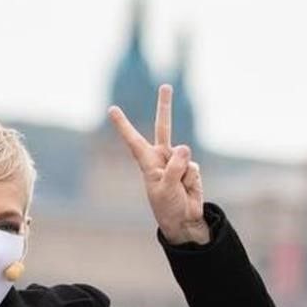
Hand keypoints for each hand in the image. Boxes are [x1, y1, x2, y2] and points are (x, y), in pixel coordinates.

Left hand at [108, 84, 207, 244]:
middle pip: (164, 127)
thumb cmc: (167, 206)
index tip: (112, 109)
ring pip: (184, 156)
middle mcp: (162, 157)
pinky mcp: (191, 168)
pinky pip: (193, 167)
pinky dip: (192, 179)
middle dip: (165, 106)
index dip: (123, 125)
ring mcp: (178, 161)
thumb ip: (174, 167)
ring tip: (178, 189)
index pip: (133, 140)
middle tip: (166, 86)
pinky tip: (187, 189)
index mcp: (147, 162)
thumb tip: (185, 146)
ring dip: (182, 174)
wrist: (184, 220)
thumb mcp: (165, 188)